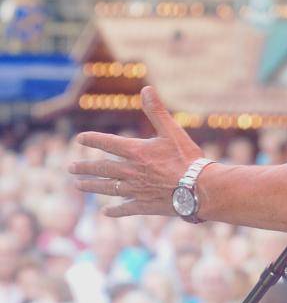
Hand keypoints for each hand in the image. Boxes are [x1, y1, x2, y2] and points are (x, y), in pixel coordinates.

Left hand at [70, 86, 203, 216]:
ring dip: (91, 186)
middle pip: (102, 168)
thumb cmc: (187, 158)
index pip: (108, 143)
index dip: (93, 139)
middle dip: (85, 167)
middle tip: (71, 168)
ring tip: (77, 185)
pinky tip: (106, 212)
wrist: (198, 188)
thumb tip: (146, 89)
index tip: (79, 138)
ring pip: (107, 188)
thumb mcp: (173, 131)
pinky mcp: (144, 205)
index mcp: (137, 151)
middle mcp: (131, 171)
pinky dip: (115, 210)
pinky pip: (125, 208)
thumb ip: (157, 111)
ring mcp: (136, 190)